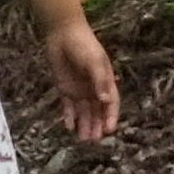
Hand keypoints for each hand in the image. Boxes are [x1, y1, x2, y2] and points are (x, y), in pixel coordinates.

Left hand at [44, 20, 120, 141]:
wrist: (62, 33)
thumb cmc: (83, 45)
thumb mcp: (94, 61)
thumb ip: (100, 80)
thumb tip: (104, 99)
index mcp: (105, 82)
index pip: (111, 103)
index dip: (111, 117)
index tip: (109, 129)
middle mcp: (93, 89)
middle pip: (97, 111)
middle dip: (96, 125)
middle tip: (94, 140)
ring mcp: (79, 90)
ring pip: (84, 112)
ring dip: (84, 125)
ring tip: (83, 139)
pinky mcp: (65, 89)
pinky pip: (68, 106)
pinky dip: (69, 116)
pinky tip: (69, 127)